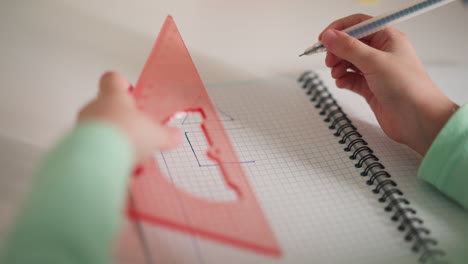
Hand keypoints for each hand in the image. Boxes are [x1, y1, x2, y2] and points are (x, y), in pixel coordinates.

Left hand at [78, 72, 181, 160]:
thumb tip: (175, 136)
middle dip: (121, 121)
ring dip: (113, 141)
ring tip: (129, 158)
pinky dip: (105, 156)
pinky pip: (93, 148)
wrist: (99, 158)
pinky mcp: (76, 146)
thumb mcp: (156, 135)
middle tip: (136, 134)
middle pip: (106, 108)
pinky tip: (119, 169)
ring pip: (99, 129)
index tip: (130, 92)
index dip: (122, 84)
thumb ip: (166, 135)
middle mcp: (94, 108)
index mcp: (113, 96)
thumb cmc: (127, 135)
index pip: (112, 79)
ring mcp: (82, 127)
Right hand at [319, 14, 458, 155]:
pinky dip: (343, 79)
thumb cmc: (409, 88)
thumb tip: (329, 36)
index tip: (324, 38)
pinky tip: (341, 82)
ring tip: (336, 73)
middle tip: (329, 60)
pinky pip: (351, 78)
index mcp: (388, 39)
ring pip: (349, 62)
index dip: (339, 29)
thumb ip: (349, 48)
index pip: (359, 25)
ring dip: (338, 66)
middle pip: (351, 44)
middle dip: (337, 51)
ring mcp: (376, 71)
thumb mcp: (375, 62)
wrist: (418, 120)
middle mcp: (382, 53)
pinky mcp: (371, 88)